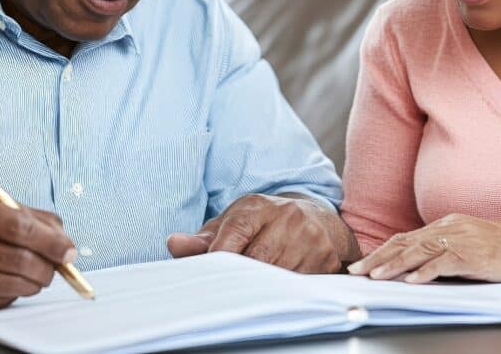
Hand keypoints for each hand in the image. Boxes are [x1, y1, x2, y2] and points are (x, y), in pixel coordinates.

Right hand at [0, 195, 76, 310]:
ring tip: (37, 274)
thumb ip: (30, 216)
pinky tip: (13, 282)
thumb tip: (63, 240)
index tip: (68, 250)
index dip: (50, 242)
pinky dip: (14, 293)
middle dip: (47, 267)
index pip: (18, 227)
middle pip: (18, 260)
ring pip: (11, 284)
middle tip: (57, 266)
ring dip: (34, 283)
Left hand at [166, 194, 349, 272]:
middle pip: (255, 261)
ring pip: (276, 279)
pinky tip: (277, 290)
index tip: (209, 277)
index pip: (234, 233)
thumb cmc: (265, 224)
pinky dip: (283, 294)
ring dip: (261, 289)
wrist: (317, 220)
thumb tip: (174, 244)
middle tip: (228, 290)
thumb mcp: (234, 222)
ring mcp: (310, 239)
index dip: (218, 259)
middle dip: (239, 279)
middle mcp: (287, 217)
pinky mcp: (325, 260)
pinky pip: (297, 288)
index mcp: (258, 206)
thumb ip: (203, 238)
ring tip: (254, 288)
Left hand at [347, 213, 500, 283]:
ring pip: (421, 251)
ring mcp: (464, 239)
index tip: (362, 264)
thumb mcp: (472, 244)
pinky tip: (412, 281)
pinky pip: (446, 262)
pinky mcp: (477, 254)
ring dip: (395, 265)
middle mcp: (452, 227)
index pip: (408, 238)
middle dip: (379, 258)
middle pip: (407, 242)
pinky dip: (427, 272)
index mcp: (448, 224)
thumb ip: (446, 250)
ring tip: (375, 276)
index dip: (383, 250)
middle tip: (356, 272)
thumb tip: (416, 266)